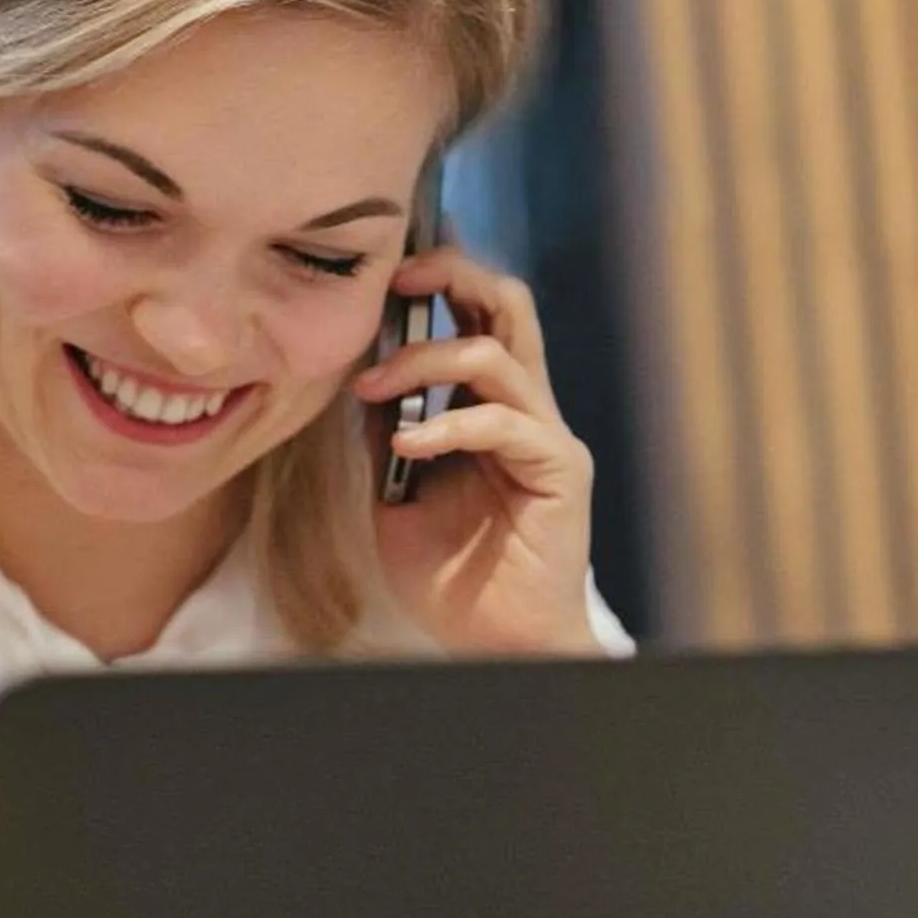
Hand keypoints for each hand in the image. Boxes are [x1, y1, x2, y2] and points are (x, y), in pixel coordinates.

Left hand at [351, 244, 601, 656]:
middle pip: (508, 306)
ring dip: (426, 360)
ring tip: (374, 389)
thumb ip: (388, 433)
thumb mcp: (397, 493)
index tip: (383, 278)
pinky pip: (504, 424)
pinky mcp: (558, 472)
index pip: (478, 314)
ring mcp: (546, 436)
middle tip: (397, 281)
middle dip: (452, 275)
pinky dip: (448, 426)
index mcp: (491, 406)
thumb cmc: (451, 575)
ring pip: (498, 354)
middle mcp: (526, 409)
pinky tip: (406, 446)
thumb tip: (359, 378)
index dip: (440, 279)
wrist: (493, 642)